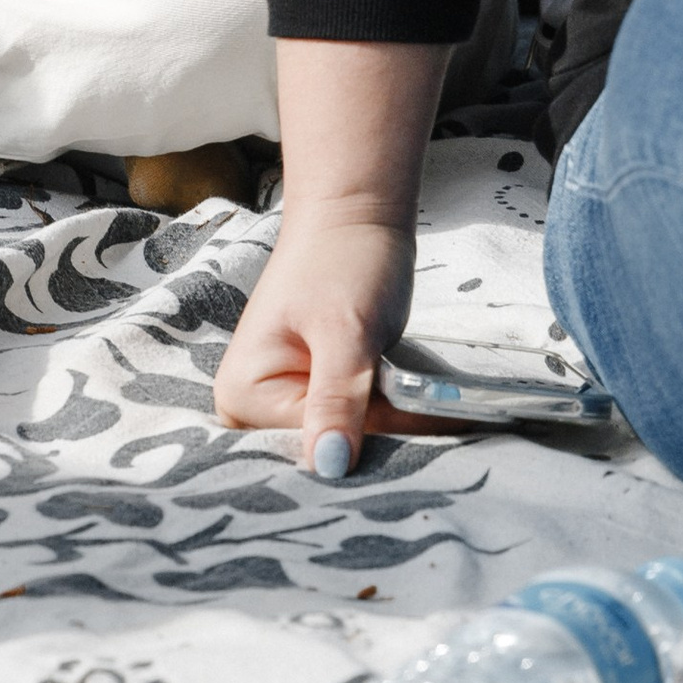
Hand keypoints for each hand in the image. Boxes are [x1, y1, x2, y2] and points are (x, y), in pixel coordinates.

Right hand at [213, 208, 419, 477]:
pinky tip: (425, 413)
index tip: (422, 458)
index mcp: (242, 396)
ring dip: (395, 436)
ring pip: (350, 444)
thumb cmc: (341, 260)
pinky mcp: (315, 392)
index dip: (366, 455)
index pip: (313, 452)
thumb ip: (336, 400)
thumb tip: (330, 467)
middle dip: (379, 450)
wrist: (355, 214)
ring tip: (438, 420)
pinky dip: (394, 422)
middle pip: (327, 455)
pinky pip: (357, 426)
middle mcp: (253, 407)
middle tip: (440, 437)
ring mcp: (284, 401)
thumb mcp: (345, 333)